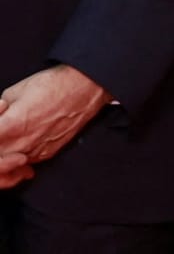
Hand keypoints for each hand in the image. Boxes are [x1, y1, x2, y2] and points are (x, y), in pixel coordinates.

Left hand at [0, 64, 110, 189]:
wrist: (85, 88)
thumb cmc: (52, 86)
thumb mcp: (12, 93)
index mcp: (10, 126)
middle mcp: (23, 143)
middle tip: (1, 136)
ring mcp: (36, 151)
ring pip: (9, 167)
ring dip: (3, 160)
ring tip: (5, 148)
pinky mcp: (48, 153)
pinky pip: (25, 164)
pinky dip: (17, 162)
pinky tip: (16, 152)